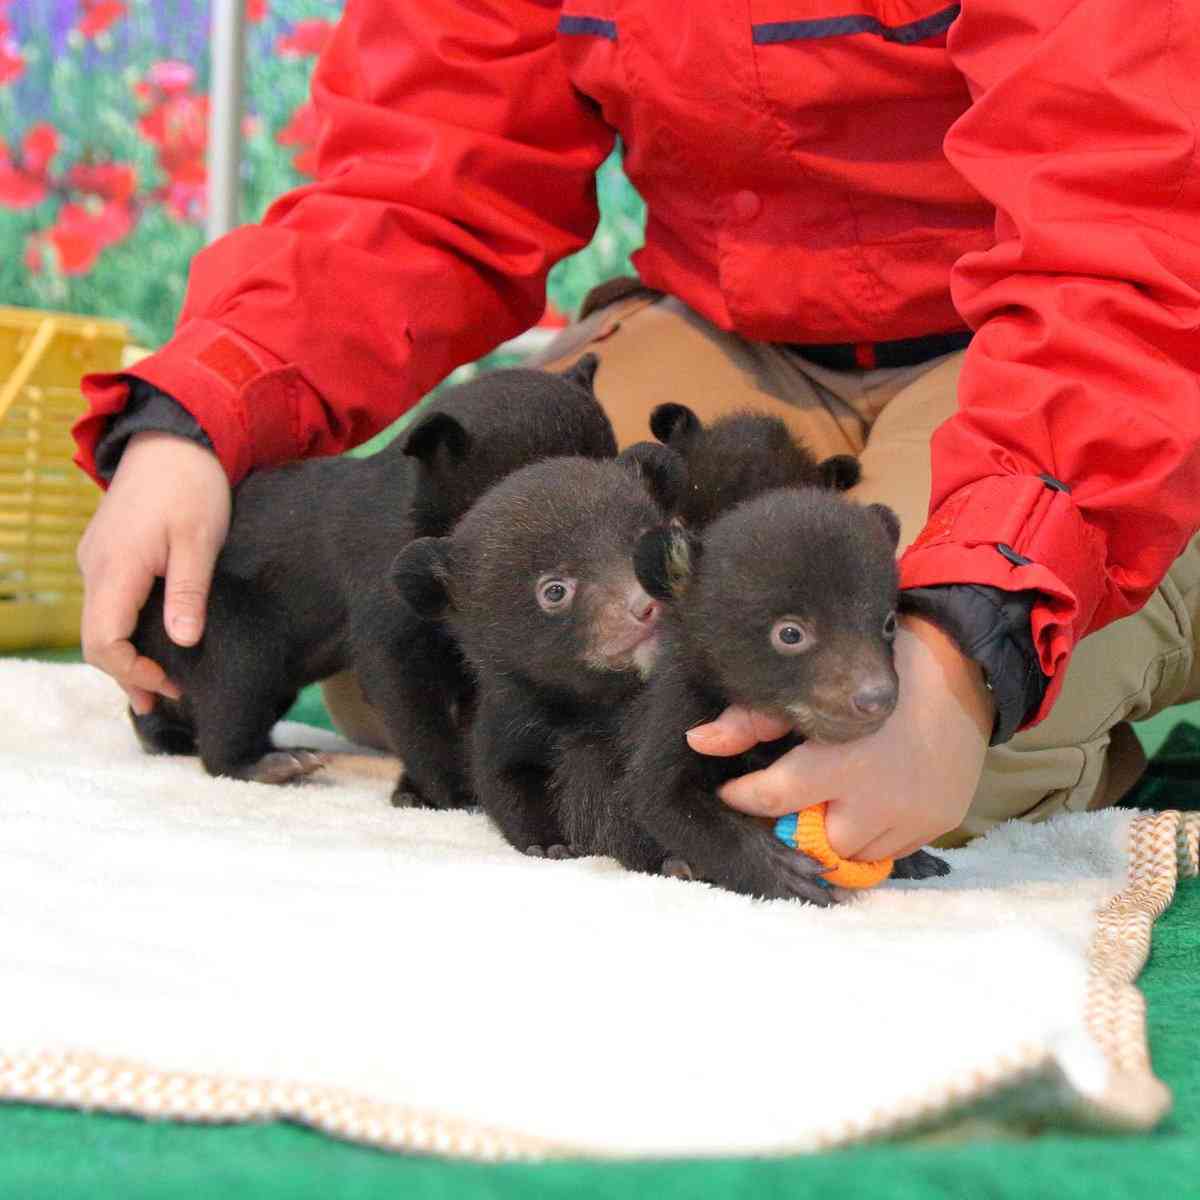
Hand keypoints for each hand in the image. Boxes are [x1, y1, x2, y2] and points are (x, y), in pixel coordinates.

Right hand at [77, 431, 230, 713]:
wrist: (174, 438)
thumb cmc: (191, 485)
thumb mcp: (199, 539)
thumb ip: (188, 591)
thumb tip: (184, 642)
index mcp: (115, 568)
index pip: (104, 641)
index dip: (133, 672)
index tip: (173, 685)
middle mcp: (95, 568)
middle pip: (96, 639)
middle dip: (129, 674)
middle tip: (169, 700)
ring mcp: (97, 560)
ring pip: (99, 623)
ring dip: (126, 656)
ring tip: (162, 684)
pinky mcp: (108, 553)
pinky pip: (108, 604)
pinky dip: (126, 631)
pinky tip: (154, 643)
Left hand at [685, 617, 994, 859]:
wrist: (964, 668)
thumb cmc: (881, 668)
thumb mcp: (817, 683)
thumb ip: (754, 719)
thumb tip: (698, 740)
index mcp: (841, 760)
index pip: (771, 800)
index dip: (743, 797)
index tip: (734, 788)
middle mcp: (879, 798)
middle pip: (810, 839)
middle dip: (790, 823)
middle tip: (785, 797)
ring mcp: (912, 816)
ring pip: (850, 854)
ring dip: (831, 833)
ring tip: (825, 798)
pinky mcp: (937, 824)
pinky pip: (889, 850)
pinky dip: (869, 834)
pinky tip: (863, 802)